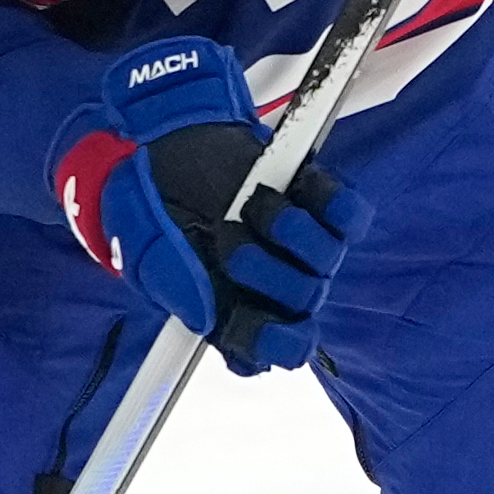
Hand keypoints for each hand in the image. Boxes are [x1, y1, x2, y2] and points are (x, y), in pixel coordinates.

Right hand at [53, 36, 370, 375]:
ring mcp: (302, 247)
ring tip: (251, 203)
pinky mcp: (321, 204)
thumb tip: (205, 318)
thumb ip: (171, 283)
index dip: (269, 340)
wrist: (164, 143)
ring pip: (328, 261)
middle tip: (224, 238)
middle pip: (304, 304)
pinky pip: (351, 216)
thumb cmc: (152, 204)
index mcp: (235, 312)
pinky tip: (299, 187)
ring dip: (288, 230)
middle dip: (264, 271)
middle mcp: (276, 286)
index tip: (244, 316)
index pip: (274, 351)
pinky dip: (329, 201)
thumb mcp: (142, 248)